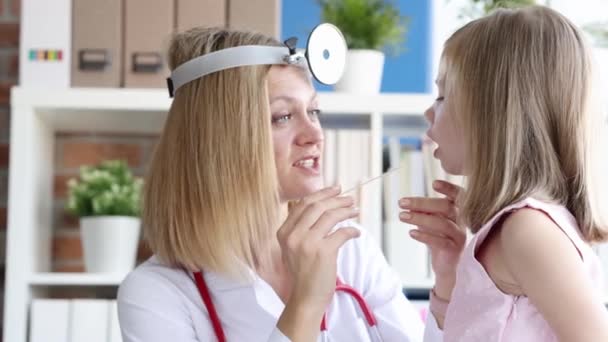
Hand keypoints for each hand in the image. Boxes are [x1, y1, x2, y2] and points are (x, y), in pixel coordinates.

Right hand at [277, 185, 360, 310]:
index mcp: (284, 232)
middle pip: (317, 206)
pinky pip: (341, 233)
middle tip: (349, 199)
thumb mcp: (294, 248)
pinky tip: (356, 233)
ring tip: (355, 211)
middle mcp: (293, 235)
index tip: (335, 189)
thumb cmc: (303, 273)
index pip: (303, 204)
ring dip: (346, 211)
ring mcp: (307, 243)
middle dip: (336, 199)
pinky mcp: (323, 252)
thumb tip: (322, 205)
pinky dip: (352, 230)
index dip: (321, 194)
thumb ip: (302, 228)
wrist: (305, 298)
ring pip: (330, 216)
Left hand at [398, 180, 465, 299]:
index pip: (458, 196)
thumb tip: (409, 203)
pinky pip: (440, 242)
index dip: (448, 188)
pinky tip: (411, 233)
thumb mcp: (432, 224)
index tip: (434, 183)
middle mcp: (461, 223)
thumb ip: (426, 213)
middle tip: (402, 202)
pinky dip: (424, 236)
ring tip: (401, 216)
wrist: (448, 268)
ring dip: (419, 218)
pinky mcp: (454, 251)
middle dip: (422, 203)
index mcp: (458, 213)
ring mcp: (459, 237)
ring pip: (441, 224)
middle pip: (446, 207)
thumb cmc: (439, 241)